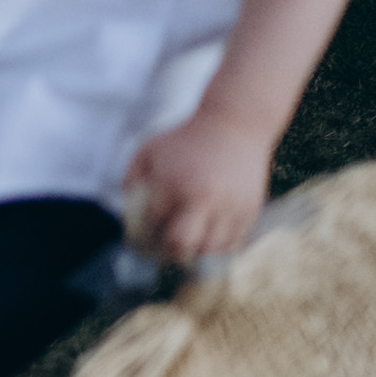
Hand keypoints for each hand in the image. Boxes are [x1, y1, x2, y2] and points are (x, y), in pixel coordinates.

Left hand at [123, 110, 278, 261]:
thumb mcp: (150, 149)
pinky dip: (220, 246)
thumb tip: (126, 206)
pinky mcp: (249, 209)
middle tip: (165, 247)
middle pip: (182, 245)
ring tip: (189, 243)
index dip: (146, 234)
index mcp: (174, 185)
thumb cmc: (187, 138)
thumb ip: (132, 176)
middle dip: (169, 251)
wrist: (234, 124)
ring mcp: (229, 207)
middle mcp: (203, 199)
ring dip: (196, 251)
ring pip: (210, 249)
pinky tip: (210, 238)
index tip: (144, 237)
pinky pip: (234, 242)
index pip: (154, 224)